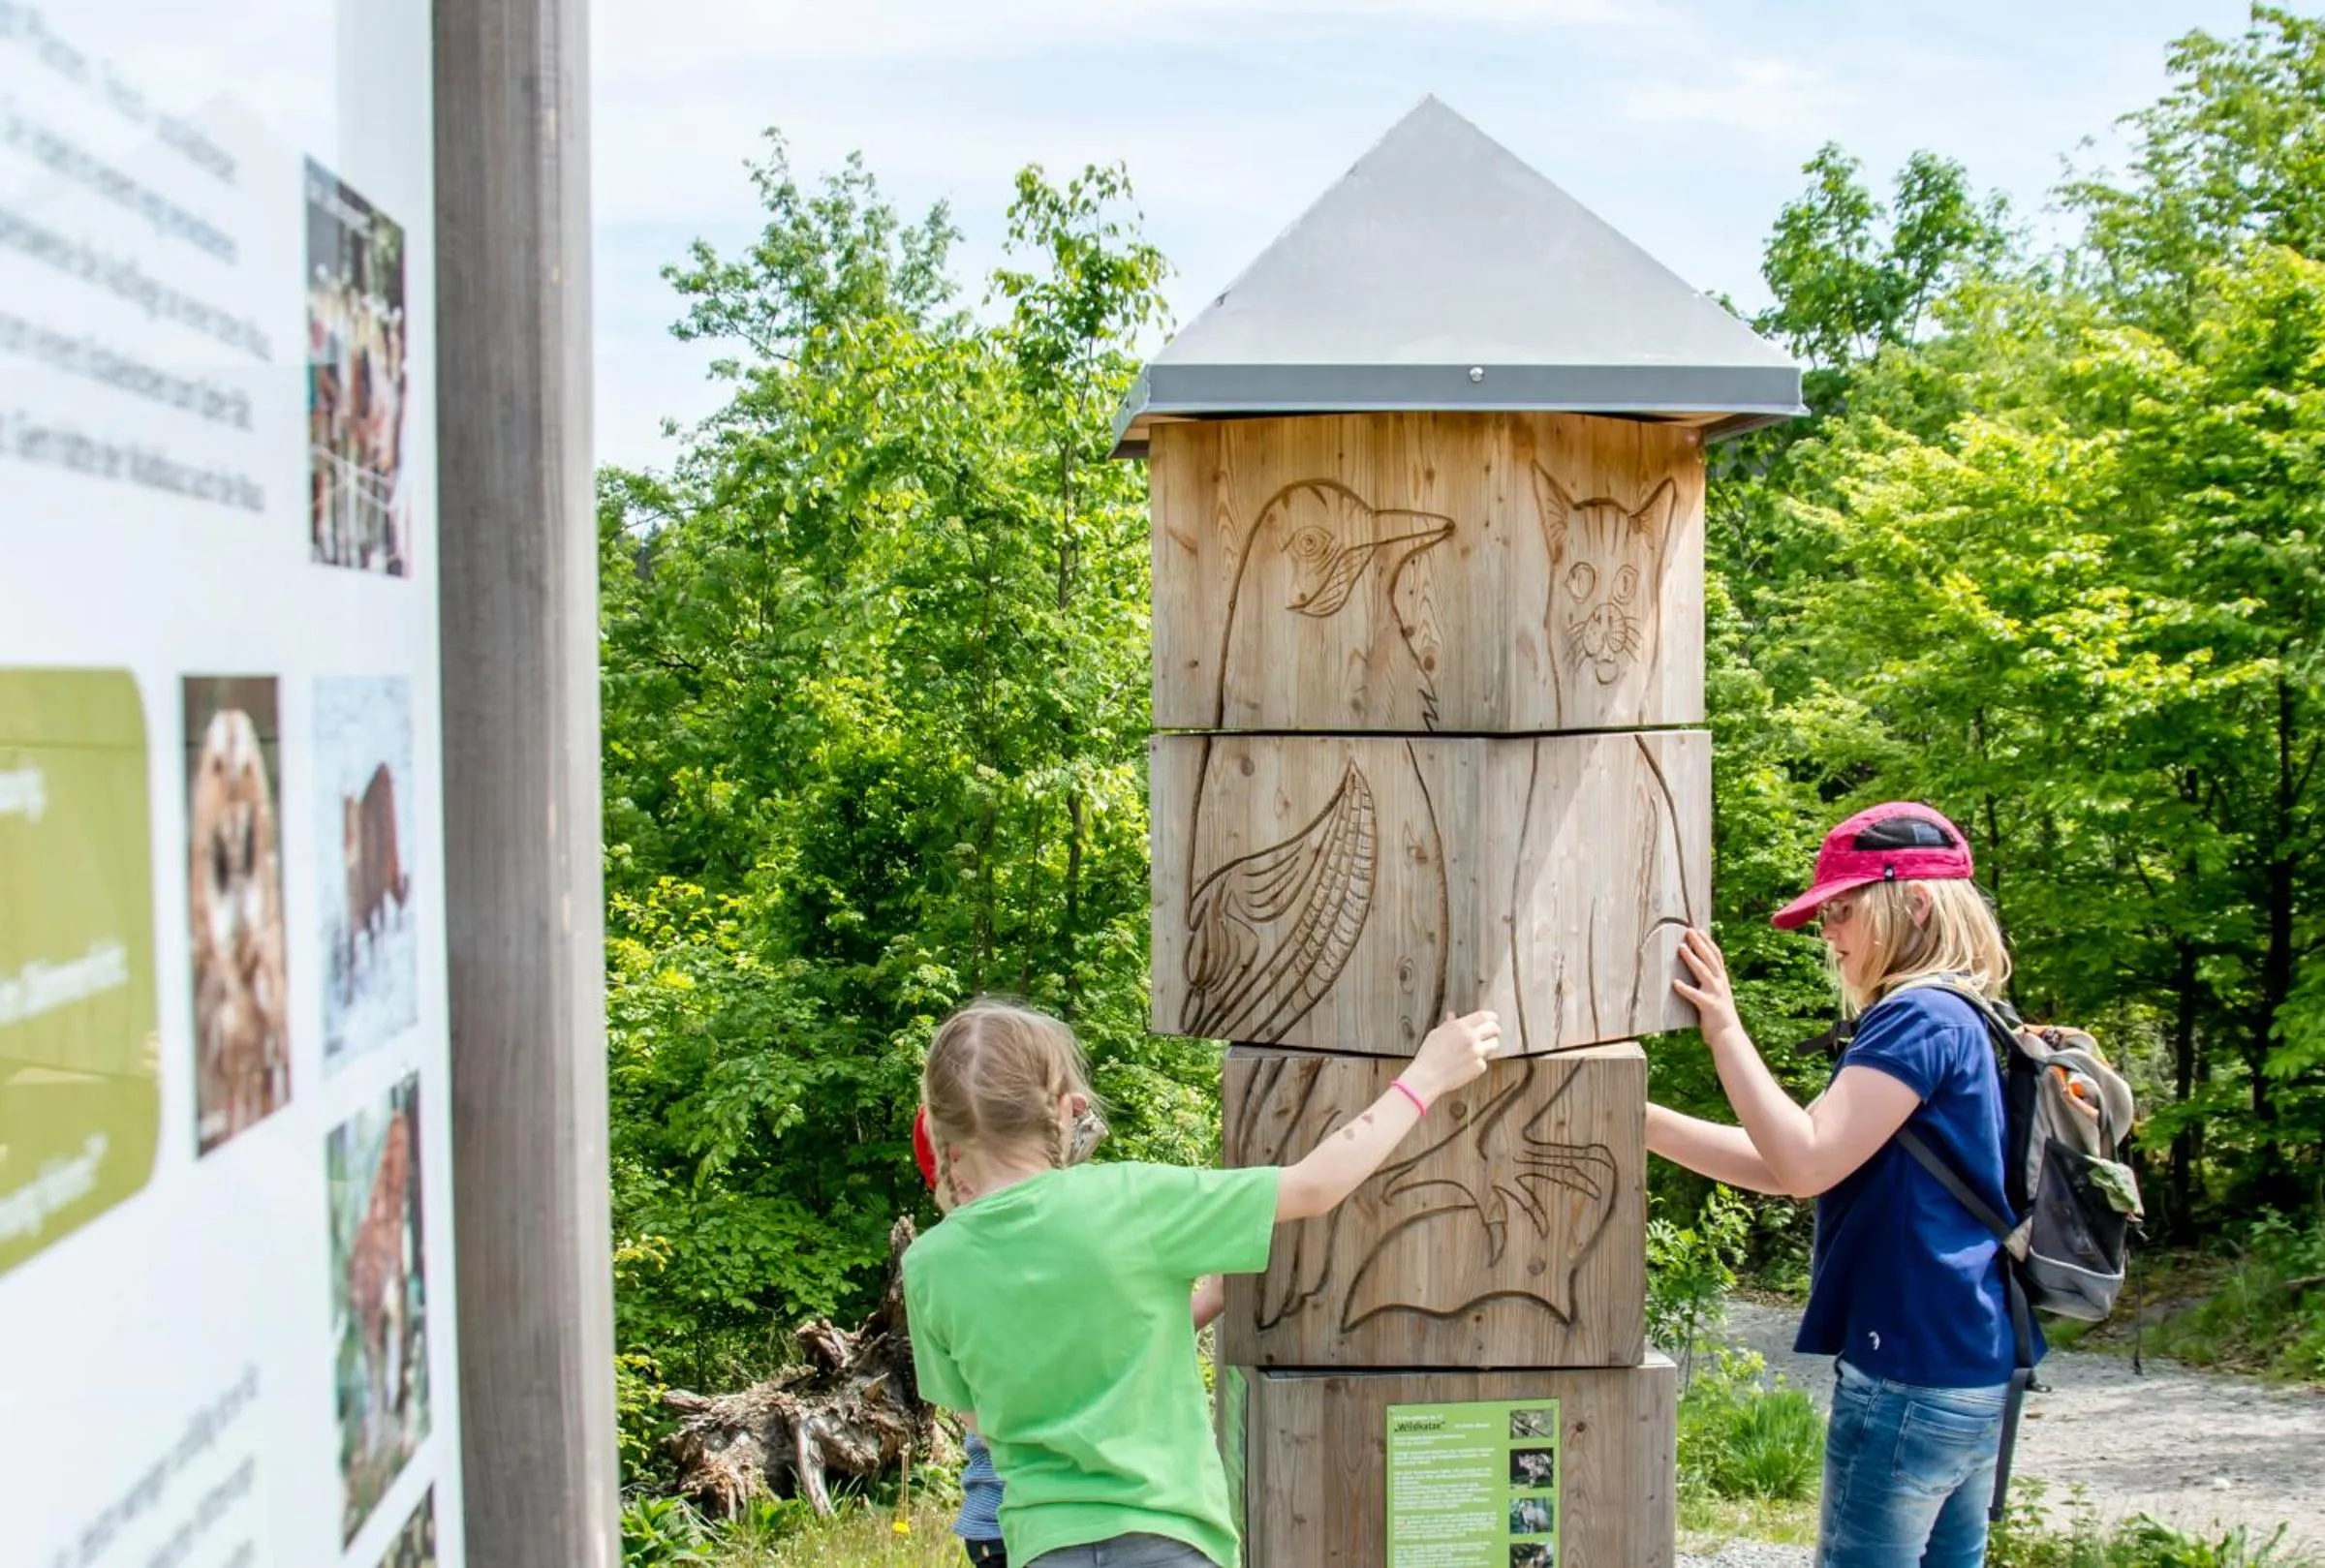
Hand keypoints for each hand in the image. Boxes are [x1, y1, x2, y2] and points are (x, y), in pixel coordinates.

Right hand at [1404, 1009, 1501, 1102]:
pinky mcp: (1479, 1067)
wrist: (1428, 1076)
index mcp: (1460, 1026)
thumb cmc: (1429, 1055)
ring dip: (1489, 1044)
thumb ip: (1449, 1024)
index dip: (1491, 1017)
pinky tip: (1468, 1063)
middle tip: (1493, 1032)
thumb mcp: (1436, 1033)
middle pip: (1493, 1028)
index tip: (1493, 1018)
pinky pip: (1485, 1061)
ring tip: (1480, 1048)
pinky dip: (1479, 1062)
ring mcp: (1477, 1053)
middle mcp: (1471, 1038)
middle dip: (1494, 1029)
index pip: (1484, 1016)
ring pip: (1494, 1044)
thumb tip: (1453, 1015)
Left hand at [1672, 928, 1743, 1042]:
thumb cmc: (1719, 1017)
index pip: (1716, 956)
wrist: (1729, 1036)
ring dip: (1691, 959)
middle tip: (1688, 931)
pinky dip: (1685, 989)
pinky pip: (1695, 995)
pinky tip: (1675, 983)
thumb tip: (1698, 975)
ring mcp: (1716, 994)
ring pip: (1703, 972)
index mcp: (1722, 981)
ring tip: (1681, 947)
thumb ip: (1710, 985)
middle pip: (1709, 959)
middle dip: (1699, 943)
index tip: (1699, 930)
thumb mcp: (1718, 996)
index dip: (1708, 942)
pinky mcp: (1709, 1006)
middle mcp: (1721, 984)